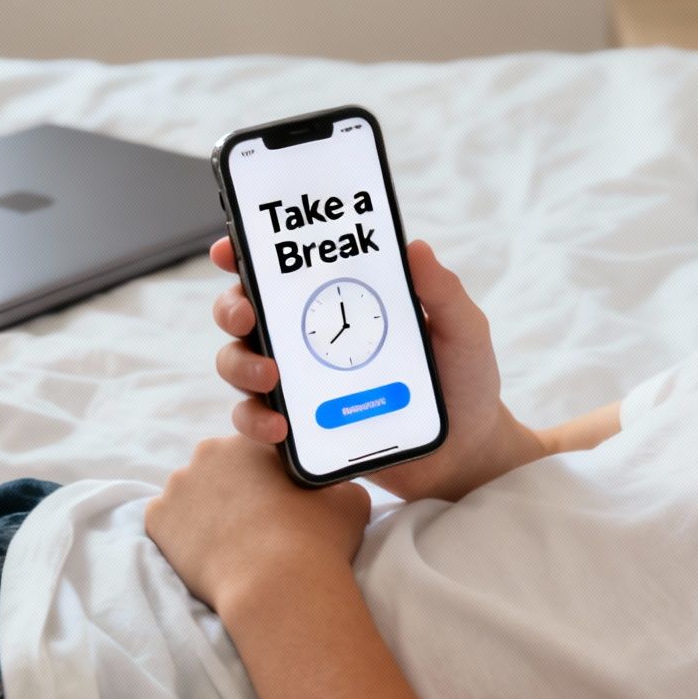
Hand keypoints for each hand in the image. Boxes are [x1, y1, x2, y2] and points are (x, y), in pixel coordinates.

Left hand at [145, 434, 371, 616]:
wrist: (276, 586)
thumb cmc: (318, 539)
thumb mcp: (350, 498)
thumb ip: (336, 483)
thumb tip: (335, 485)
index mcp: (251, 441)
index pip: (253, 452)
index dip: (266, 478)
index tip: (276, 502)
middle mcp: (208, 452)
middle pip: (218, 470)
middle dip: (232, 491)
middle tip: (254, 524)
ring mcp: (177, 486)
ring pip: (191, 496)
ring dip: (206, 513)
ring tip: (231, 544)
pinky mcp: (157, 519)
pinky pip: (168, 523)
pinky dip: (182, 537)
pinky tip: (207, 555)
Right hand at [209, 236, 546, 502]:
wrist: (467, 451)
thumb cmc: (464, 380)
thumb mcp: (463, 330)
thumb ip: (443, 291)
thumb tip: (416, 247)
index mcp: (342, 302)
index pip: (284, 271)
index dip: (247, 254)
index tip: (231, 249)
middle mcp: (310, 339)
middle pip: (245, 313)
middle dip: (232, 308)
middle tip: (248, 316)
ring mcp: (300, 384)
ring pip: (239, 365)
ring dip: (240, 366)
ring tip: (269, 378)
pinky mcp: (300, 429)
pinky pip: (257, 421)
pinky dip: (256, 422)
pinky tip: (279, 428)